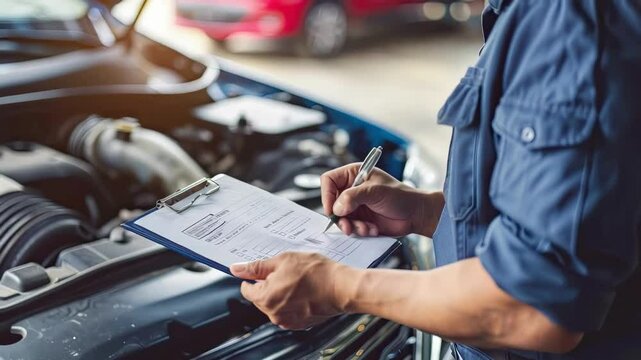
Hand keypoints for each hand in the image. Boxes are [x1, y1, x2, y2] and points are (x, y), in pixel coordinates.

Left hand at [230, 252, 350, 329]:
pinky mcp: (300, 323)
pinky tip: (304, 290)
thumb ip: (257, 267)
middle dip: (268, 284)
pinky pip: (288, 311)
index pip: (246, 289)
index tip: (260, 271)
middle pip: (260, 298)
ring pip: (275, 305)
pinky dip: (292, 302)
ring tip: (297, 279)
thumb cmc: (315, 272)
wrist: (341, 287)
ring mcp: (287, 321)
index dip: (252, 277)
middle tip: (285, 271)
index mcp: (265, 298)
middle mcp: (274, 314)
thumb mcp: (283, 260)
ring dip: (281, 293)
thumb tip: (237, 269)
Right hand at [321, 163, 442, 236]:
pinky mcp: (360, 220)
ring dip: (352, 226)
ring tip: (365, 228)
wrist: (415, 214)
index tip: (333, 209)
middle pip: (331, 203)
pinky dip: (359, 231)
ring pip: (340, 218)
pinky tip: (372, 229)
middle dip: (340, 217)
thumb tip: (336, 208)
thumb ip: (353, 197)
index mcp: (353, 174)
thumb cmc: (400, 196)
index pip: (329, 181)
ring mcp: (355, 206)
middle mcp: (351, 190)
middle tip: (348, 225)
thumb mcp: (375, 192)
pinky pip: (350, 228)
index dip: (327, 195)